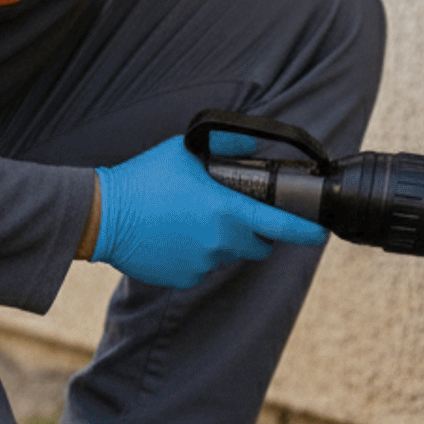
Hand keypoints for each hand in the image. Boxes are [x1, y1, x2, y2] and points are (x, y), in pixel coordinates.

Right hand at [89, 134, 327, 288]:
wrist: (103, 214)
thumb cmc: (145, 179)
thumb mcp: (186, 151)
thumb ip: (227, 145)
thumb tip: (251, 146)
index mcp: (226, 211)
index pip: (280, 226)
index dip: (306, 232)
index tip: (320, 233)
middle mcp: (219, 242)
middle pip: (257, 245)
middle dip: (254, 232)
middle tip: (231, 212)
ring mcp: (202, 264)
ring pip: (227, 255)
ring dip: (222, 242)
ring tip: (193, 219)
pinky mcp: (184, 278)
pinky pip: (203, 267)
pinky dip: (198, 255)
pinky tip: (176, 236)